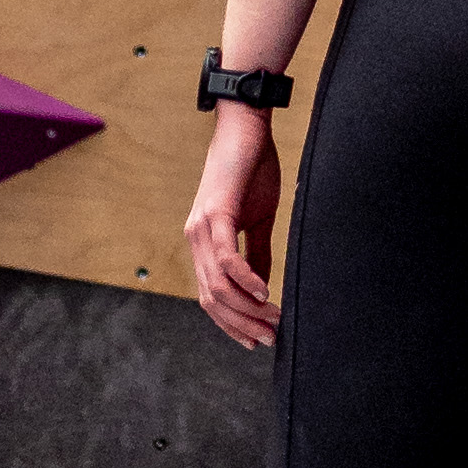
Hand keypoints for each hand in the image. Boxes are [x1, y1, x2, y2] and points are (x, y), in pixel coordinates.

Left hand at [189, 103, 283, 352]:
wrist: (245, 127)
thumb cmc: (253, 169)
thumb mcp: (257, 220)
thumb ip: (256, 254)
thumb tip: (261, 288)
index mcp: (203, 244)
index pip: (212, 298)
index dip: (232, 323)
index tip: (256, 340)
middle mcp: (195, 240)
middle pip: (212, 300)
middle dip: (241, 324)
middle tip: (269, 338)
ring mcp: (202, 228)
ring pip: (218, 285)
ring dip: (246, 308)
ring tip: (272, 318)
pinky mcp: (217, 213)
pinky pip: (227, 258)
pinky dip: (246, 280)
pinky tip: (264, 291)